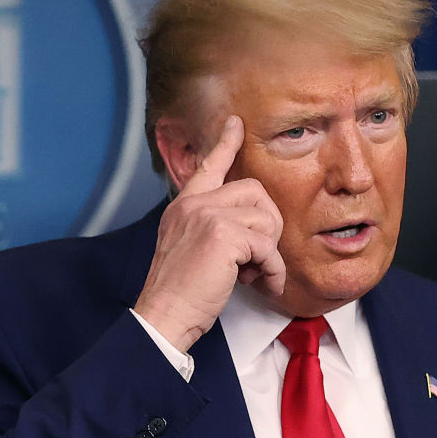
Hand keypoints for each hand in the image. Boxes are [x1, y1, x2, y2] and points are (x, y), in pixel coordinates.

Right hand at [134, 116, 284, 352]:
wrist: (165, 314)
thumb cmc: (180, 291)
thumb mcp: (189, 248)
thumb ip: (212, 229)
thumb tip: (252, 230)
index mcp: (184, 206)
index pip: (208, 166)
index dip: (225, 143)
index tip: (235, 124)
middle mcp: (193, 204)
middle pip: (255, 191)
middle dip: (267, 226)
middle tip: (256, 257)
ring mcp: (207, 216)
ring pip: (266, 219)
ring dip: (269, 252)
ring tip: (253, 273)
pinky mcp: (223, 235)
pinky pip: (268, 247)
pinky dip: (272, 270)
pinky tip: (260, 284)